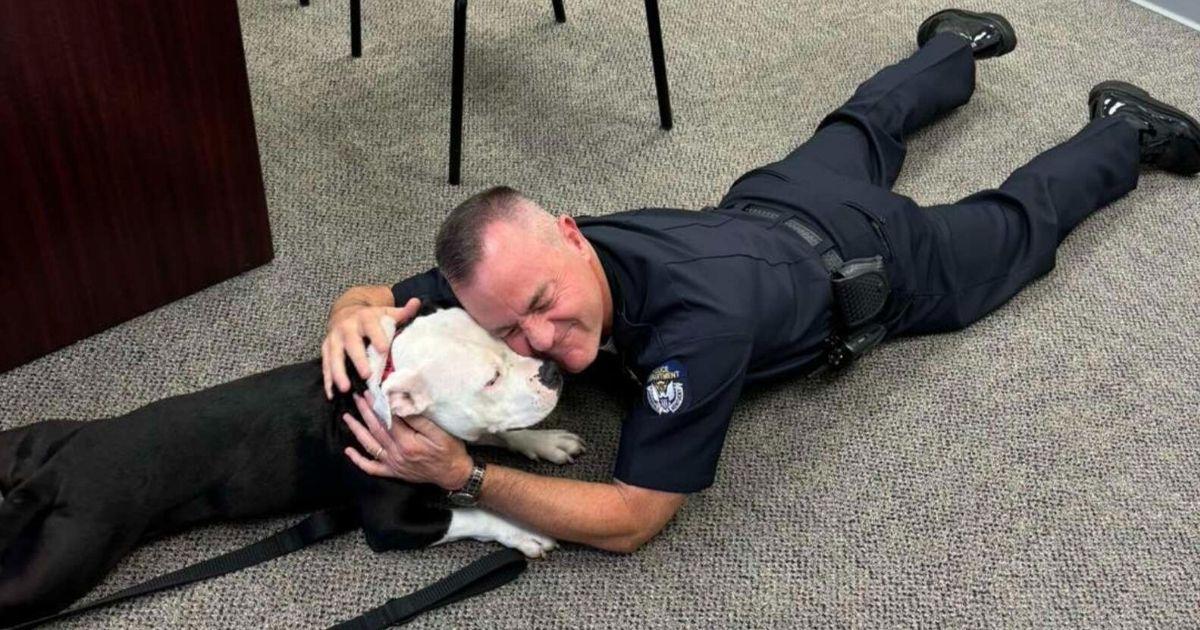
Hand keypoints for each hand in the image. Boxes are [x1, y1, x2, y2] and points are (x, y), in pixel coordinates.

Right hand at [321, 297, 420, 398]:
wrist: (344, 311)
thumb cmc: (370, 317)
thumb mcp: (385, 312)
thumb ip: (402, 312)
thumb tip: (416, 302)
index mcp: (364, 318)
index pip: (371, 327)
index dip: (377, 337)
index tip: (384, 350)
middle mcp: (346, 327)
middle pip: (351, 344)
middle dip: (358, 359)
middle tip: (366, 375)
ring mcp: (334, 339)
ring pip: (334, 357)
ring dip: (338, 373)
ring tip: (345, 388)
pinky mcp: (325, 349)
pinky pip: (325, 365)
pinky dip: (327, 380)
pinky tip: (331, 393)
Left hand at [342, 392, 473, 490]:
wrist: (453, 474)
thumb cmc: (450, 451)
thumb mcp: (440, 432)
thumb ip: (419, 420)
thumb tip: (401, 405)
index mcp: (407, 443)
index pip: (387, 419)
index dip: (377, 405)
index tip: (371, 392)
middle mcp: (397, 454)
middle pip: (376, 429)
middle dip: (365, 412)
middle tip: (356, 398)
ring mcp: (393, 464)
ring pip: (369, 446)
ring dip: (357, 430)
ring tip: (347, 417)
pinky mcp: (393, 472)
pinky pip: (372, 468)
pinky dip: (359, 460)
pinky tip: (349, 451)